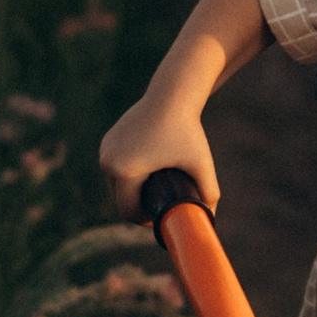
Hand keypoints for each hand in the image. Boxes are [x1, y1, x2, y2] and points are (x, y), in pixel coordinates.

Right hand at [98, 88, 218, 218]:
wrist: (171, 96)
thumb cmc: (188, 131)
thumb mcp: (201, 165)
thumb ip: (209, 193)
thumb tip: (211, 220)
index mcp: (125, 171)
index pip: (128, 210)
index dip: (143, 220)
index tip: (159, 219)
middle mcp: (109, 161)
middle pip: (120, 199)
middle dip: (137, 207)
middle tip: (158, 207)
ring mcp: (105, 150)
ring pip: (114, 185)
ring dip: (130, 193)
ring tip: (150, 194)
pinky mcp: (107, 141)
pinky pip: (113, 169)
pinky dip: (124, 177)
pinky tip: (141, 178)